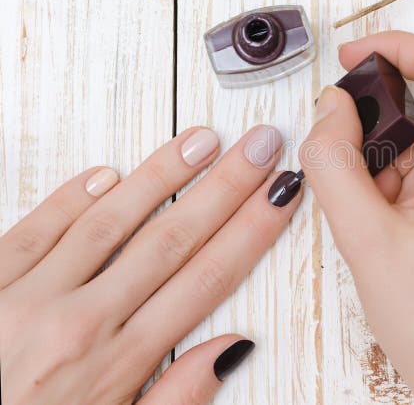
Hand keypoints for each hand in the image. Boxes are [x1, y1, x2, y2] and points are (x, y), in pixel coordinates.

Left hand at [0, 125, 301, 403]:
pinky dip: (72, 198)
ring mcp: (26, 299)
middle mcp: (78, 323)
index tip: (280, 195)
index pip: (207, 279)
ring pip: (109, 221)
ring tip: (201, 142)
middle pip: (172, 239)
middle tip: (259, 147)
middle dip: (225, 186)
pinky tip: (108, 173)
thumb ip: (178, 396)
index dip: (252, 230)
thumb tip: (232, 347)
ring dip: (162, 176)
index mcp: (117, 364)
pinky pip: (35, 229)